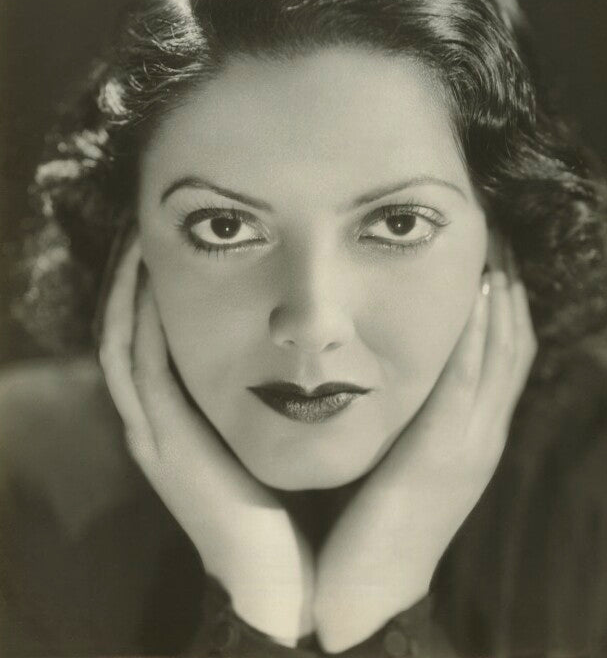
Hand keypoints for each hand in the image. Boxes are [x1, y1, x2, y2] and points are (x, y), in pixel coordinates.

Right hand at [98, 235, 313, 645]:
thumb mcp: (260, 431)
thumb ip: (257, 392)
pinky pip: (139, 369)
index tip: (166, 241)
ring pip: (121, 343)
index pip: (147, 337)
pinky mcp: (162, 443)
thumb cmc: (284, 500)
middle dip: (129, 278)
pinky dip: (138, 324)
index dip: (147, 290)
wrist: (275, 575)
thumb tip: (292, 341)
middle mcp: (153, 419)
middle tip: (142, 225)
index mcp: (177, 416)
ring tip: (139, 239)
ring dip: (127, 290)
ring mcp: (151, 432)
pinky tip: (151, 284)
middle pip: (123, 331)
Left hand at [314, 240, 536, 652]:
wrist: (371, 579)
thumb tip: (401, 363)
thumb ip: (414, 412)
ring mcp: (471, 441)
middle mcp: (484, 430)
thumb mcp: (406, 451)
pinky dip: (480, 335)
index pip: (503, 354)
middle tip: (501, 235)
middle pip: (512, 343)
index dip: (505, 303)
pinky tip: (479, 296)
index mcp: (474, 430)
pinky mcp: (446, 451)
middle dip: (509, 287)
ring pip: (502, 354)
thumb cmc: (377, 511)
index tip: (495, 254)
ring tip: (496, 249)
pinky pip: (472, 380)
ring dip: (501, 299)